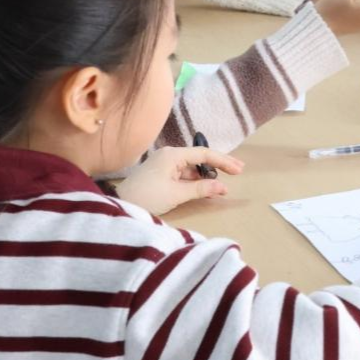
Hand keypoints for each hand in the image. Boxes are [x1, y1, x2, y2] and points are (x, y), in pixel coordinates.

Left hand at [115, 146, 243, 214]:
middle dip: (218, 165)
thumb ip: (201, 188)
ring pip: (191, 167)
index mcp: (173, 155)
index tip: (238, 170)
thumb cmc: (148, 197)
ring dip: (206, 175)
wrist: (121, 205)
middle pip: (199, 158)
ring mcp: (164, 164)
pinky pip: (182, 174)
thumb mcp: (177, 194)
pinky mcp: (160, 173)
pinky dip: (194, 180)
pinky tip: (204, 187)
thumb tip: (223, 187)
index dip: (223, 161)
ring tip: (221, 185)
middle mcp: (169, 155)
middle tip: (238, 171)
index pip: (204, 154)